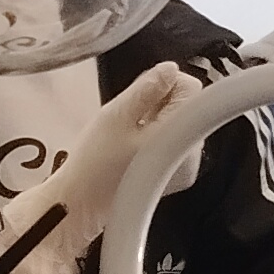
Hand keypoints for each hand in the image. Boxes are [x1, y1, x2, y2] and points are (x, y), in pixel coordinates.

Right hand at [47, 59, 193, 249]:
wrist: (80, 204)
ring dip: (158, 119)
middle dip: (161, 102)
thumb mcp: (116, 116)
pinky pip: (175, 142)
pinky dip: (158, 137)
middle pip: (189, 106)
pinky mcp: (178, 177)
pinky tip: (134, 146)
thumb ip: (146, 88)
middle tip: (130, 116)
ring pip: (181, 123)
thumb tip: (170, 69)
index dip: (166, 83)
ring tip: (129, 133)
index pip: (193, 89)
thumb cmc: (94, 162)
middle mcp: (193, 155)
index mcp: (179, 137)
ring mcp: (187, 169)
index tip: (141, 93)